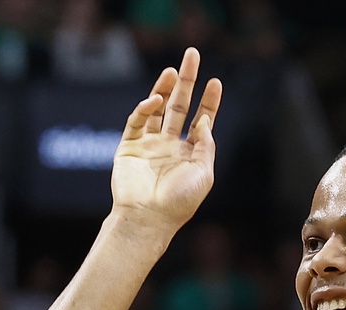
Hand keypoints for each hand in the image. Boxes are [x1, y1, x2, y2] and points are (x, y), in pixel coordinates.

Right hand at [111, 48, 222, 233]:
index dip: (209, 102)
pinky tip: (157, 100)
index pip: (201, 121)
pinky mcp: (128, 146)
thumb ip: (206, 146)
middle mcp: (169, 146)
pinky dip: (146, 108)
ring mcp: (149, 144)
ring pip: (158, 109)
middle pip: (180, 106)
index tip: (216, 82)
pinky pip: (137, 121)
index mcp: (189, 154)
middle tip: (192, 55)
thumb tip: (205, 121)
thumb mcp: (203, 174)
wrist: (148, 218)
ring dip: (165, 88)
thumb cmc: (179, 202)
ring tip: (173, 71)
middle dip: (186, 82)